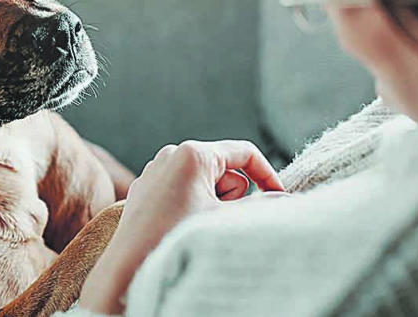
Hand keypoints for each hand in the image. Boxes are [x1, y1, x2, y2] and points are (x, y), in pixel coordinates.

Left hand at [78, 140, 283, 313]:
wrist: (129, 266)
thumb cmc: (175, 238)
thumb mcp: (225, 219)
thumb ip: (261, 205)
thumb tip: (287, 200)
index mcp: (194, 153)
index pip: (244, 152)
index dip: (266, 174)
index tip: (278, 196)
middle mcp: (172, 153)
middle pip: (224, 168)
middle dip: (230, 194)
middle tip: (216, 217)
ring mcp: (156, 169)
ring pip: (203, 180)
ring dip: (210, 201)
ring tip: (194, 224)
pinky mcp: (145, 186)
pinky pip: (181, 189)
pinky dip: (189, 204)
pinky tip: (177, 224)